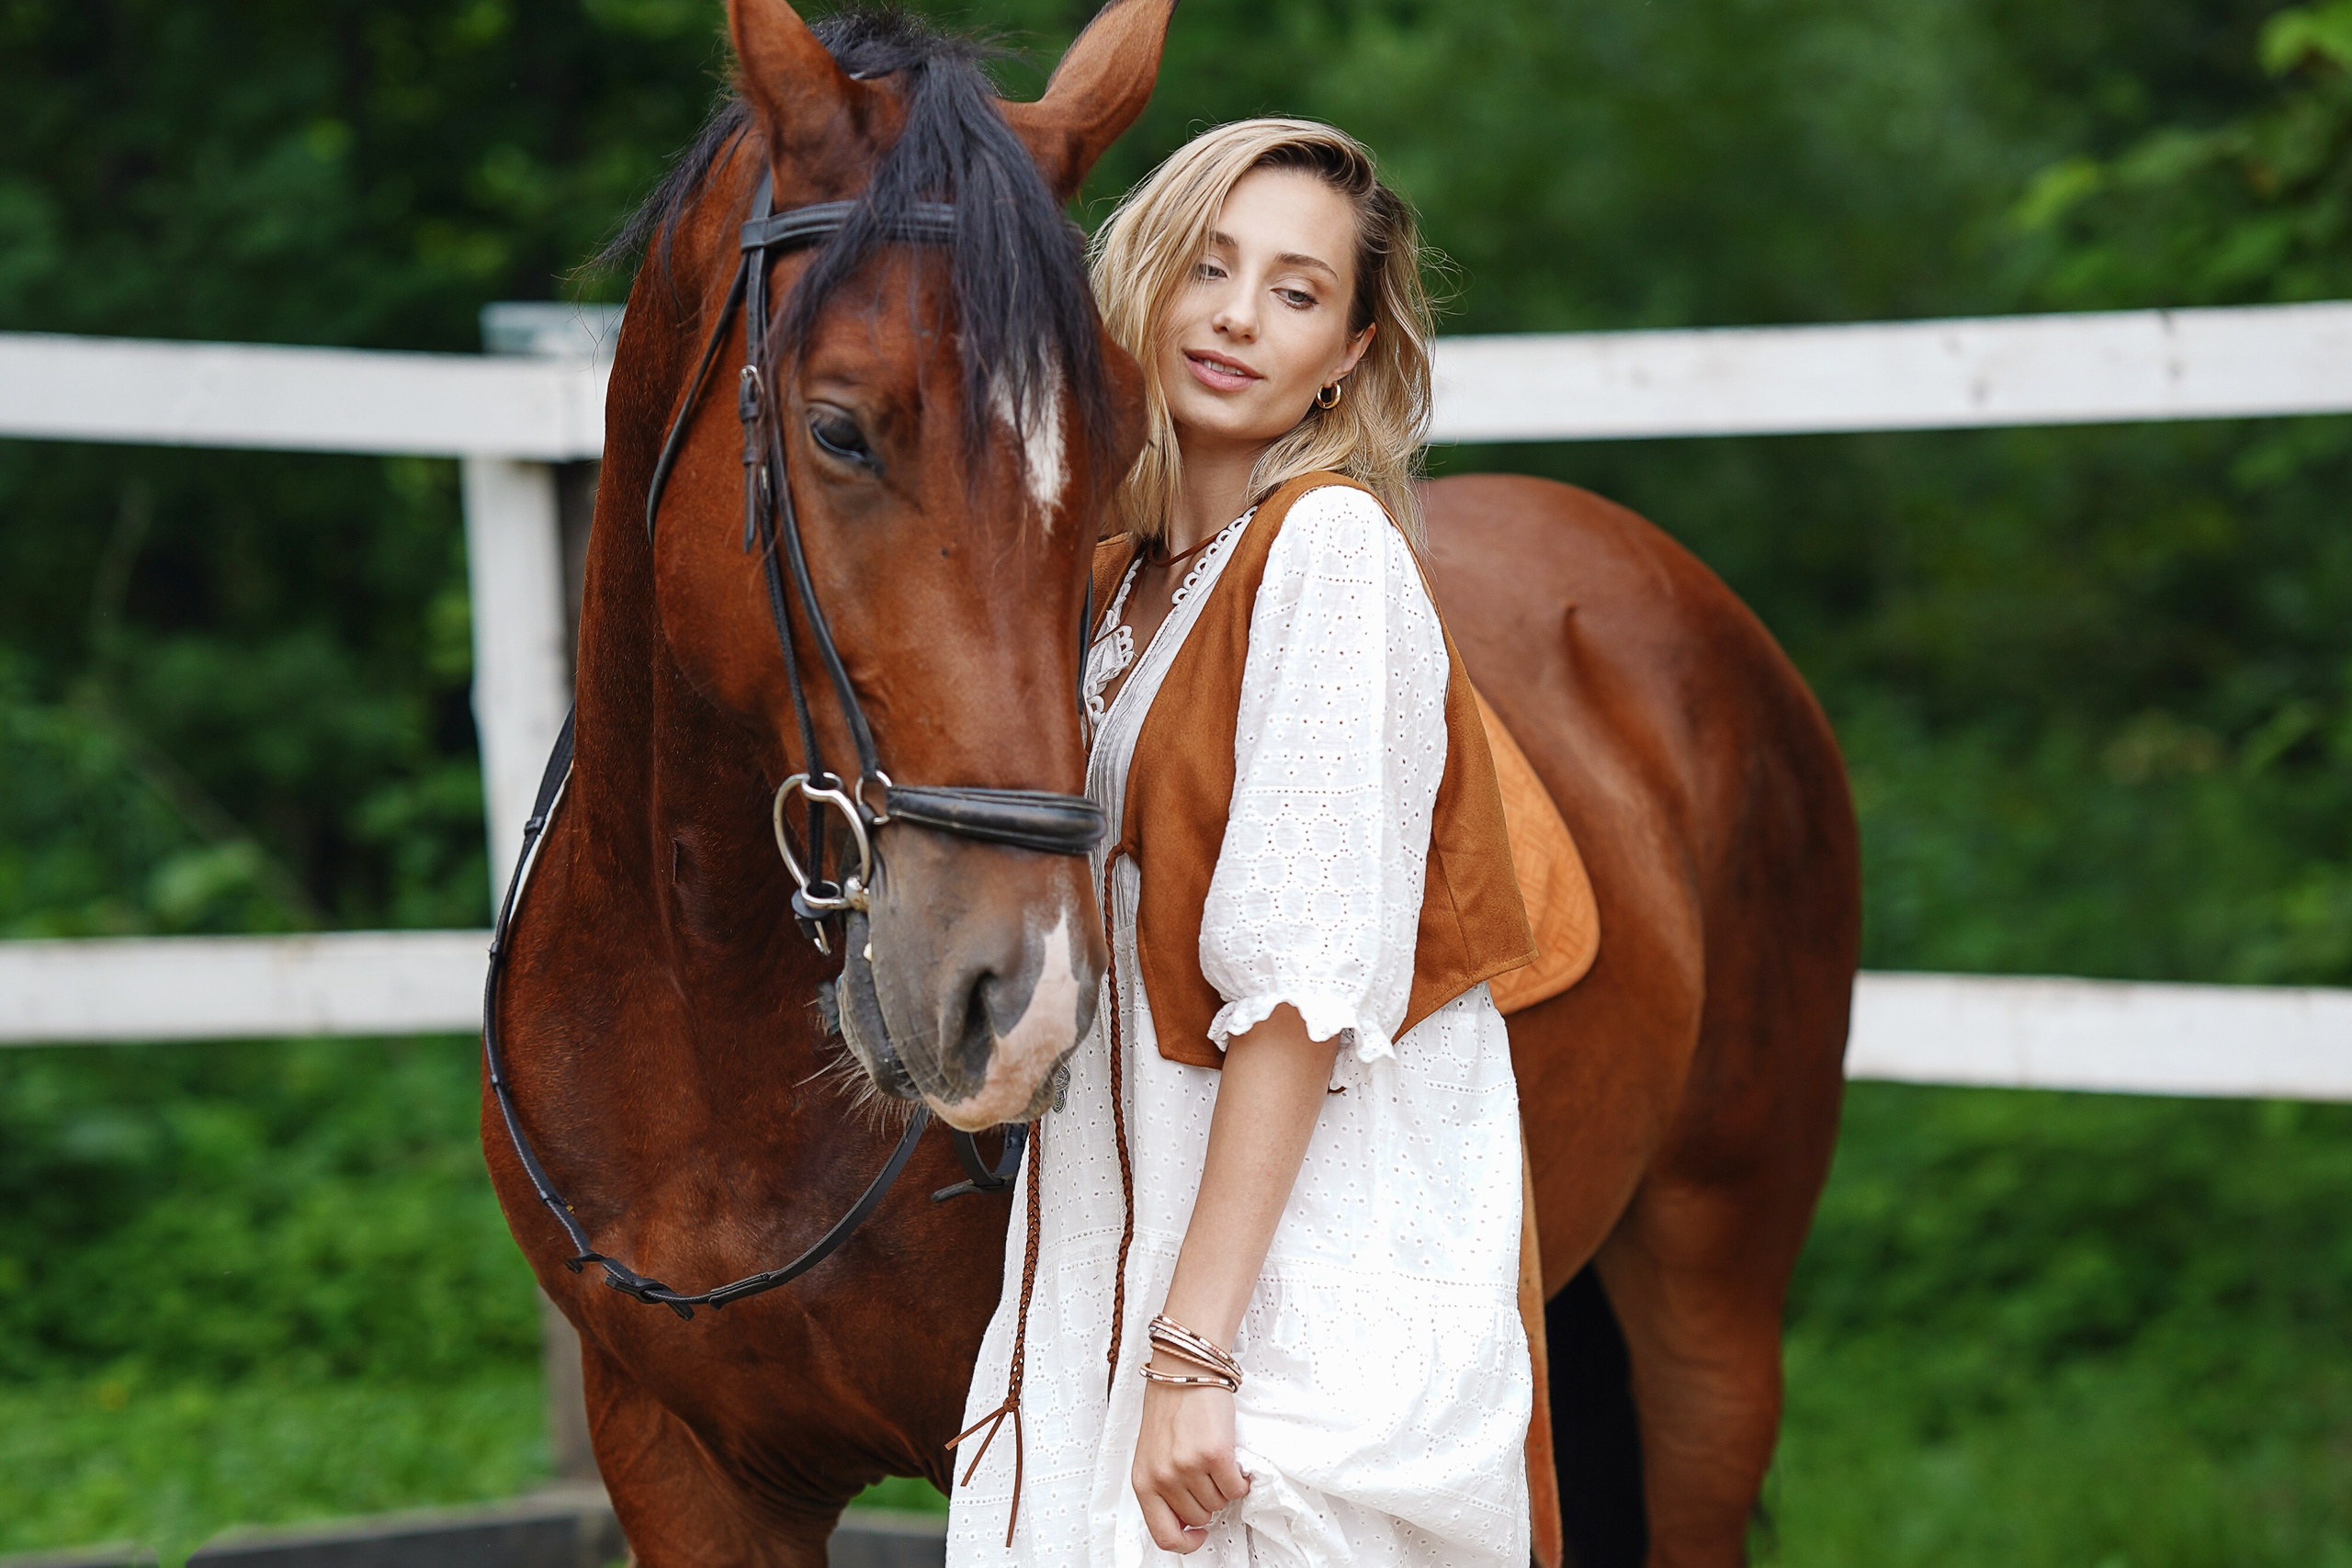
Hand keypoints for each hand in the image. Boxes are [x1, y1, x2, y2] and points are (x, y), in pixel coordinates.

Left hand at [1131, 1352, 1250, 1552]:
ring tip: (1217, 1461)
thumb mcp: (1153, 1454)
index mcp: (1143, 1482)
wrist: (1184, 1371)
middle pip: (1199, 1517)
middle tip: (1208, 1474)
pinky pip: (1236, 1488)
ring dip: (1224, 1487)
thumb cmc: (1169, 1409)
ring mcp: (1188, 1467)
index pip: (1163, 1535)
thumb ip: (1163, 1487)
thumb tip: (1187, 1521)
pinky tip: (1234, 1462)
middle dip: (1208, 1499)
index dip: (1185, 1543)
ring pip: (1219, 1503)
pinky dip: (1241, 1480)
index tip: (1198, 1535)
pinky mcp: (1214, 1455)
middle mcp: (1163, 1478)